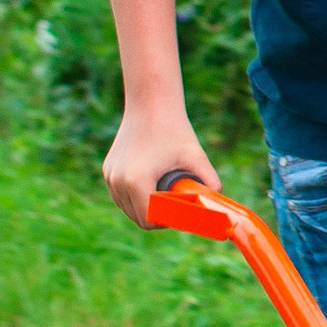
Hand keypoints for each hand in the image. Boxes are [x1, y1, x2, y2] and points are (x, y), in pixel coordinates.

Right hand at [102, 104, 217, 228]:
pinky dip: (134, 197)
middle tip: (174, 205)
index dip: (167, 221)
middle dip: (157, 216)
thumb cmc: (175, 130)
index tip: (180, 212)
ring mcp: (110, 176)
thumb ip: (210, 183)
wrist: (151, 104)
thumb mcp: (196, 157)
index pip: (149, 221)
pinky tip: (150, 187)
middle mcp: (118, 181)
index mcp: (136, 181)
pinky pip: (120, 195)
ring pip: (127, 208)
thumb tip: (218, 204)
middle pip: (137, 218)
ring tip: (163, 194)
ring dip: (144, 207)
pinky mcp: (108, 170)